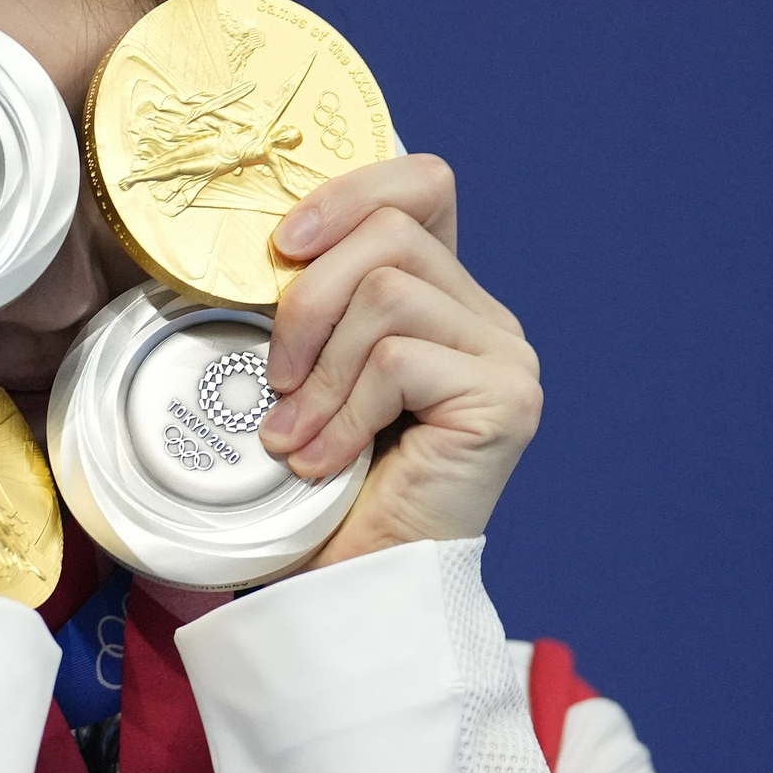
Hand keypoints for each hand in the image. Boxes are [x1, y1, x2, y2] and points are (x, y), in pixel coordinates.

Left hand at [258, 155, 541, 566]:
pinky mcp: (507, 400)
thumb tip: (265, 239)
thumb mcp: (301, 370)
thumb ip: (309, 301)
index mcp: (441, 296)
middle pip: (388, 233)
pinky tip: (326, 461)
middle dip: (305, 300)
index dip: (349, 192)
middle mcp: (486, 318)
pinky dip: (343, 411)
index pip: (420, 184)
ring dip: (319, 370)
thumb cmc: (317, 485)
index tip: (281, 246)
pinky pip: (399, 359)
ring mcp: (506, 358)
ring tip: (295, 435)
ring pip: (388, 292)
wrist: (349, 588)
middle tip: (273, 378)